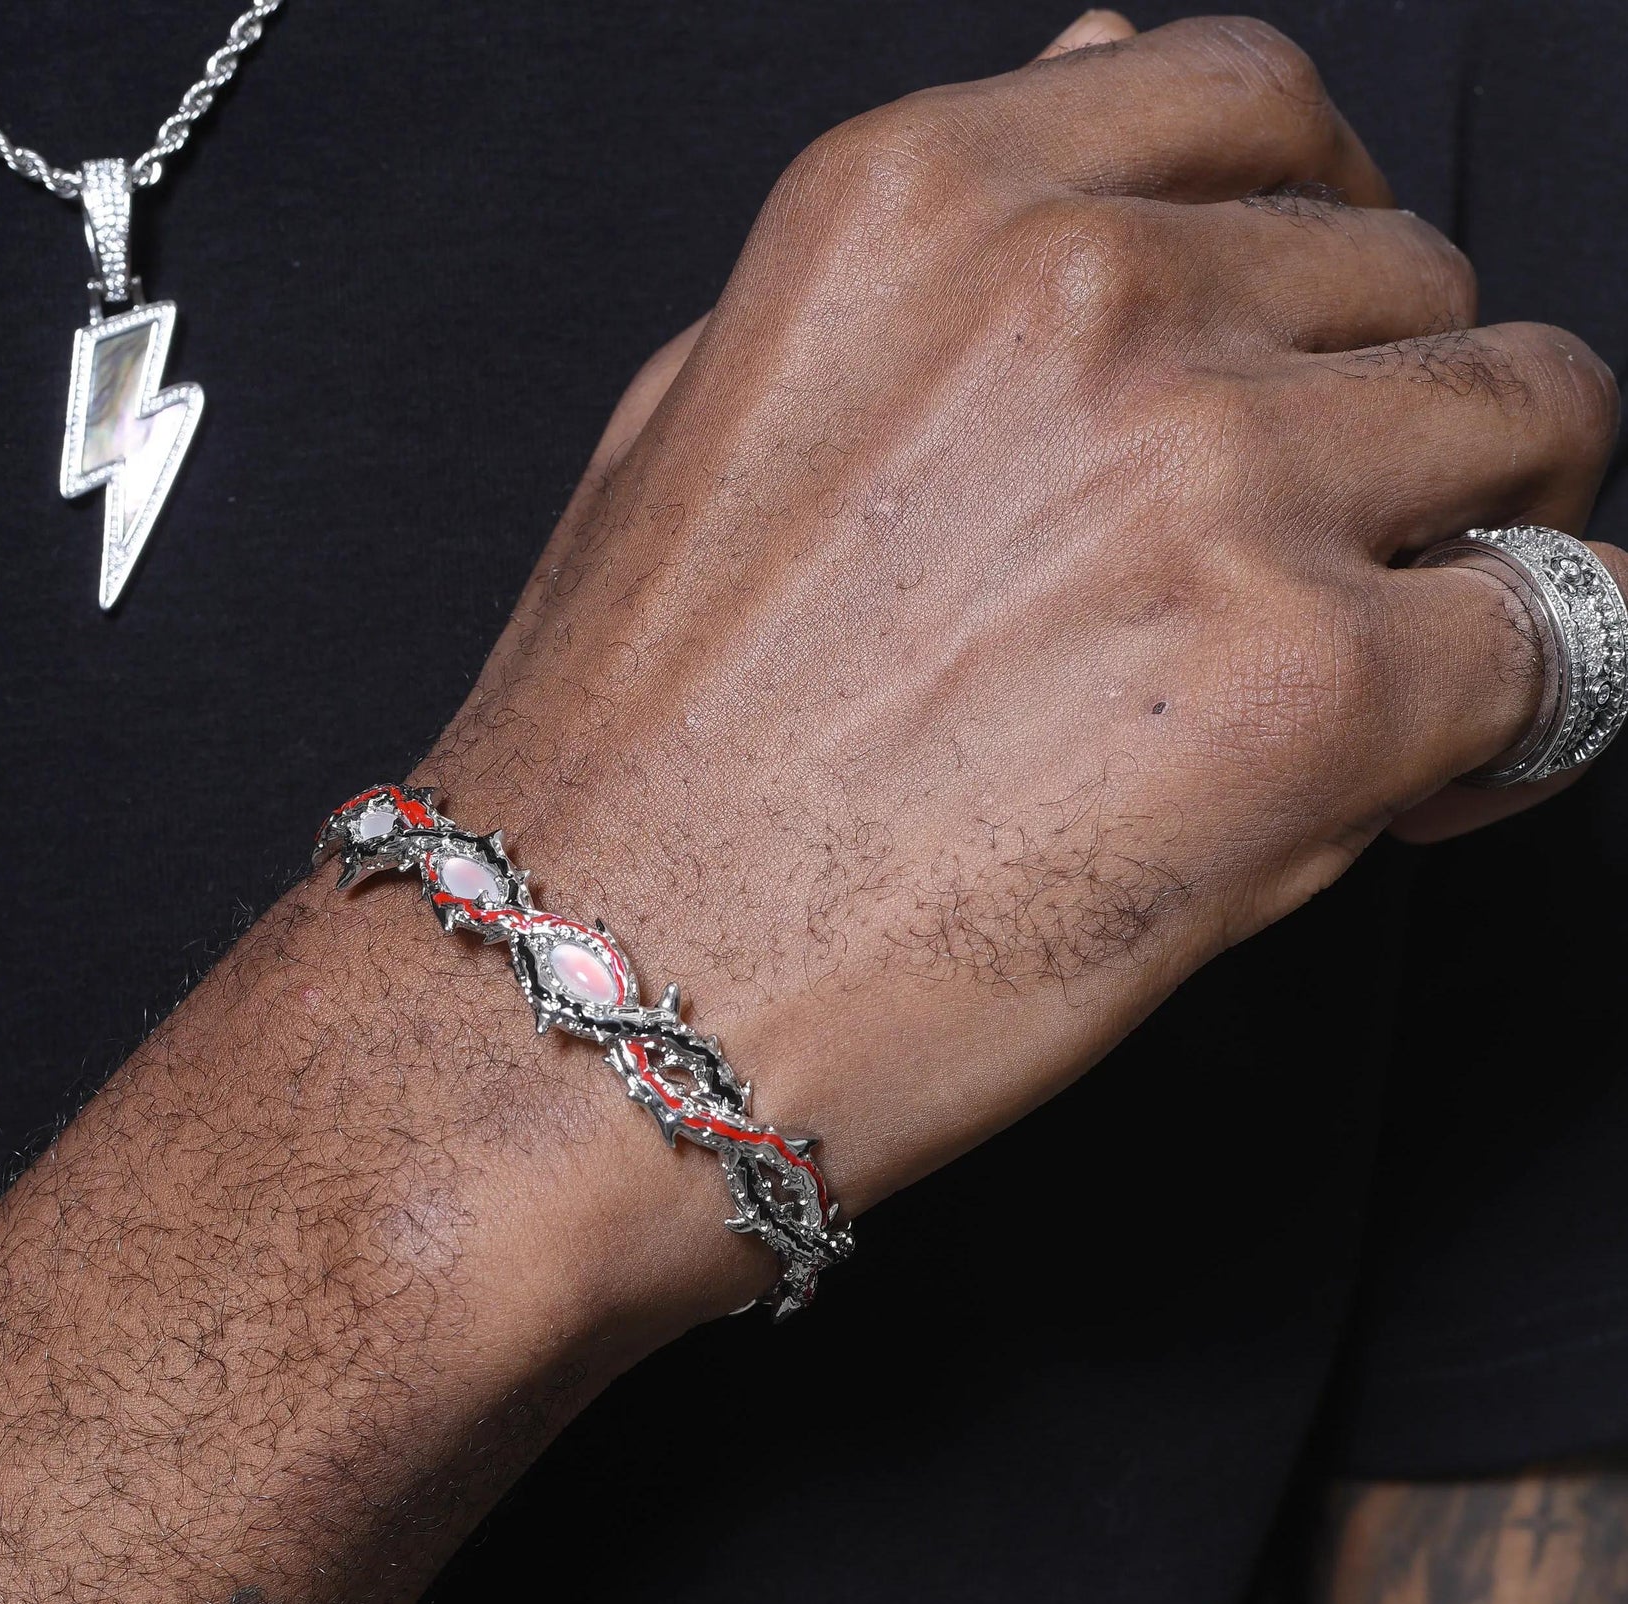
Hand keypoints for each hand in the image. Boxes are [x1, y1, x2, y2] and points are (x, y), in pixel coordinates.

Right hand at [420, 13, 1622, 1303]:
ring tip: (1361, 675)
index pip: (1256, 106)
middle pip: (1408, 282)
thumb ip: (946, 258)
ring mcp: (1209, 482)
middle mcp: (1086, 300)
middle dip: (1387, 423)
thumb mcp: (722, 416)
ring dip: (1476, 544)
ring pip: (1529, 427)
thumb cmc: (631, 755)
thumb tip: (1105, 64)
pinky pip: (1564, 638)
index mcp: (929, 207)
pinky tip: (1417, 783)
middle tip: (1312, 571)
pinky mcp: (1308, 692)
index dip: (1323, 233)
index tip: (1318, 343)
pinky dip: (1526, 710)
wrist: (587, 997)